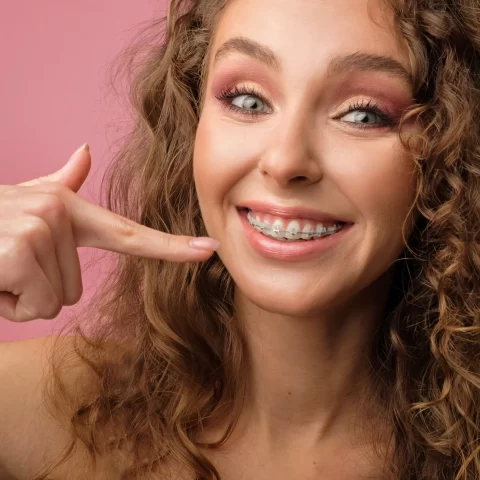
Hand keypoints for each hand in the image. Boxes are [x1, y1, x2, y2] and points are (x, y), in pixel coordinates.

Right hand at [0, 144, 218, 321]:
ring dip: (18, 295)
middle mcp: (58, 213)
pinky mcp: (16, 250)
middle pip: (74, 288)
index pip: (130, 234)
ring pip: (52, 301)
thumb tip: (85, 151)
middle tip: (4, 262)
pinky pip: (31, 306)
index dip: (172, 247)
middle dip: (35, 287)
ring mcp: (39, 230)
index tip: (209, 251)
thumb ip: (60, 183)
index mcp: (68, 209)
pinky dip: (5, 303)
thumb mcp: (23, 203)